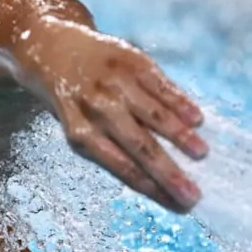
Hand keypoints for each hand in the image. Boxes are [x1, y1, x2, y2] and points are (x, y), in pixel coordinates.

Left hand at [18, 19, 207, 212]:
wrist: (50, 47)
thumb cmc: (70, 99)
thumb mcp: (77, 125)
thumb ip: (109, 146)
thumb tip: (154, 177)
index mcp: (80, 132)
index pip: (120, 165)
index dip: (149, 186)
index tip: (176, 205)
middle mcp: (97, 108)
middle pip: (138, 146)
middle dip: (168, 172)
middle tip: (193, 194)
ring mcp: (115, 83)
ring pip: (153, 114)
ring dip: (179, 136)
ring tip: (201, 154)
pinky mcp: (130, 60)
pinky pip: (160, 85)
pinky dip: (179, 102)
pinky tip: (197, 119)